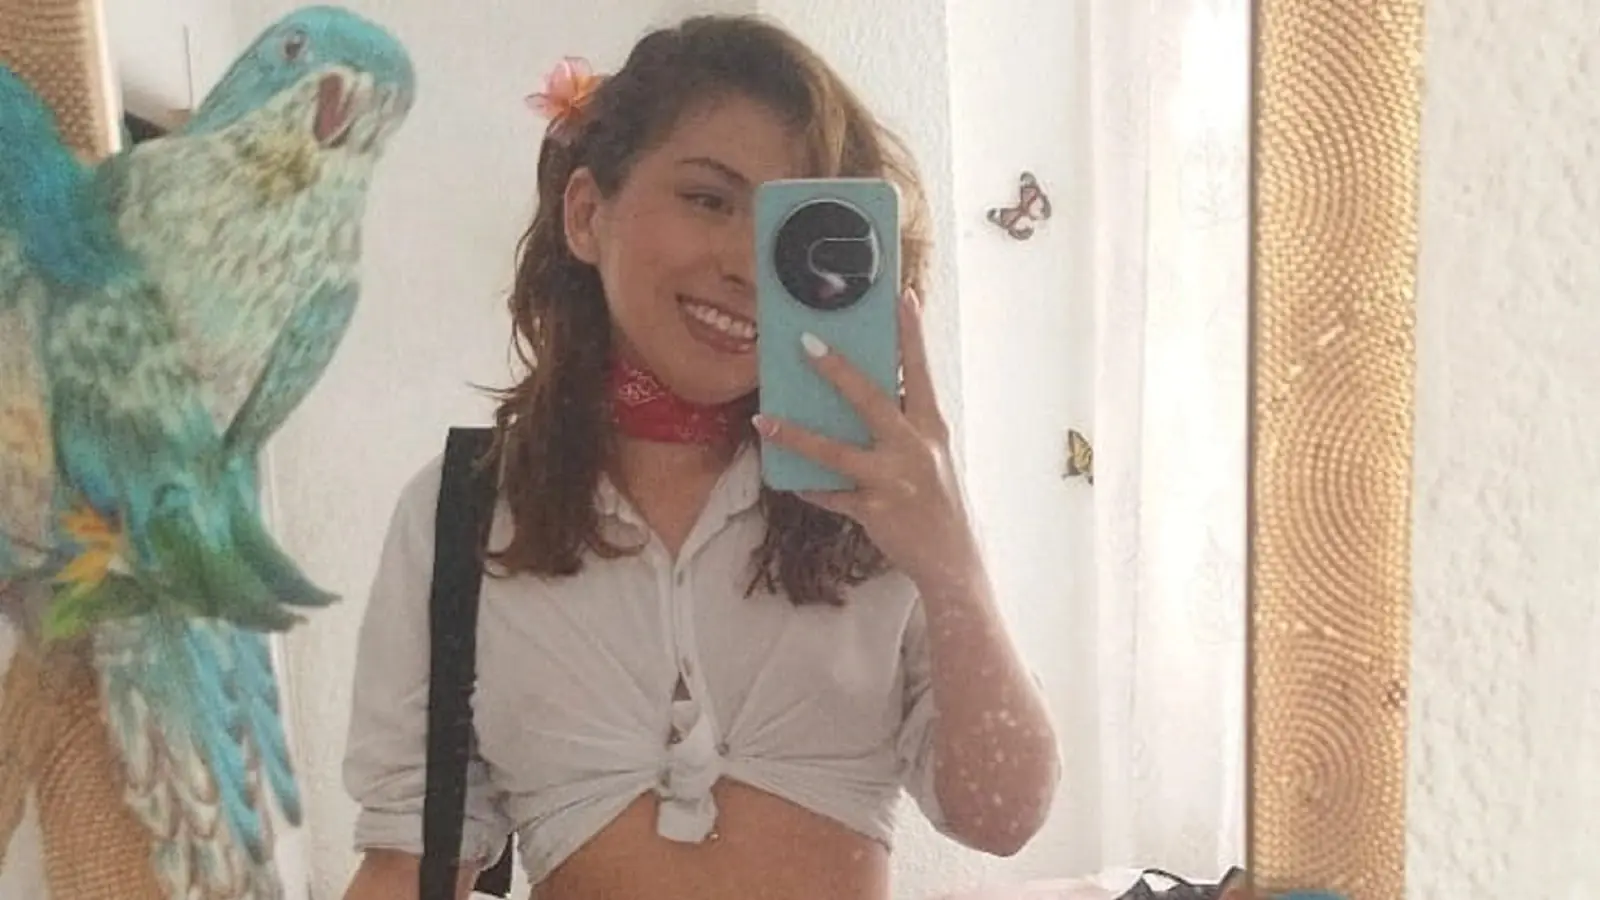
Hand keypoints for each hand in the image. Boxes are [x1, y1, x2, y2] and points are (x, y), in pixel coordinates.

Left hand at [752, 288, 978, 585]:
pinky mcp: (874, 511)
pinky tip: (788, 479)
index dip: (912, 334)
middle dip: (837, 370)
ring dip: (795, 435)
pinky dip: (809, 487)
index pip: (921, 372)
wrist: (953, 560)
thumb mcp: (932, 455)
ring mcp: (893, 480)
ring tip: (762, 420)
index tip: (903, 296)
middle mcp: (915, 448)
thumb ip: (903, 427)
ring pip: (836, 452)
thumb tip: (864, 398)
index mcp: (932, 428)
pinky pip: (831, 495)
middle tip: (806, 341)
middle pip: (871, 400)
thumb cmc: (938, 500)